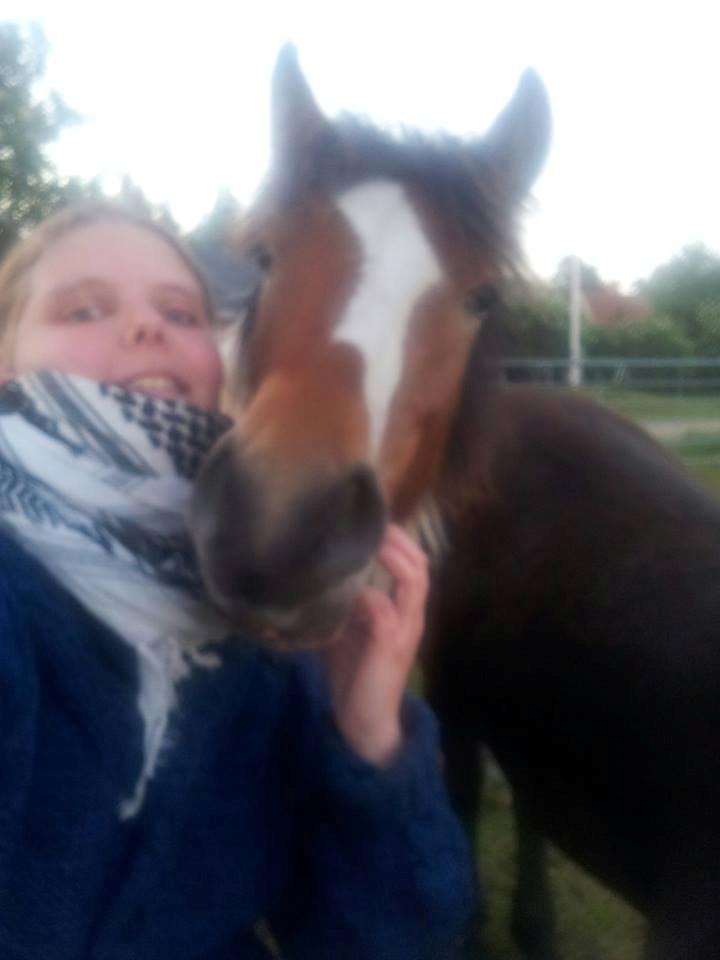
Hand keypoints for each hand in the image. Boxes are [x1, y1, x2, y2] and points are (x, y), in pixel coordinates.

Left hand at [323, 524, 429, 765]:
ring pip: (413, 581)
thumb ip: (339, 603)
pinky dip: (367, 594)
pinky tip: (346, 587)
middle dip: (397, 539)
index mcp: (402, 611)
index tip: (369, 519)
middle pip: (420, 564)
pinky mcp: (389, 647)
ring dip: (391, 556)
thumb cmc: (353, 677)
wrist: (363, 728)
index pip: (414, 563)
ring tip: (369, 540)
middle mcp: (410, 617)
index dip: (397, 539)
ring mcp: (404, 631)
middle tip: (370, 521)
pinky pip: (385, 610)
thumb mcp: (345, 631)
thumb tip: (309, 573)